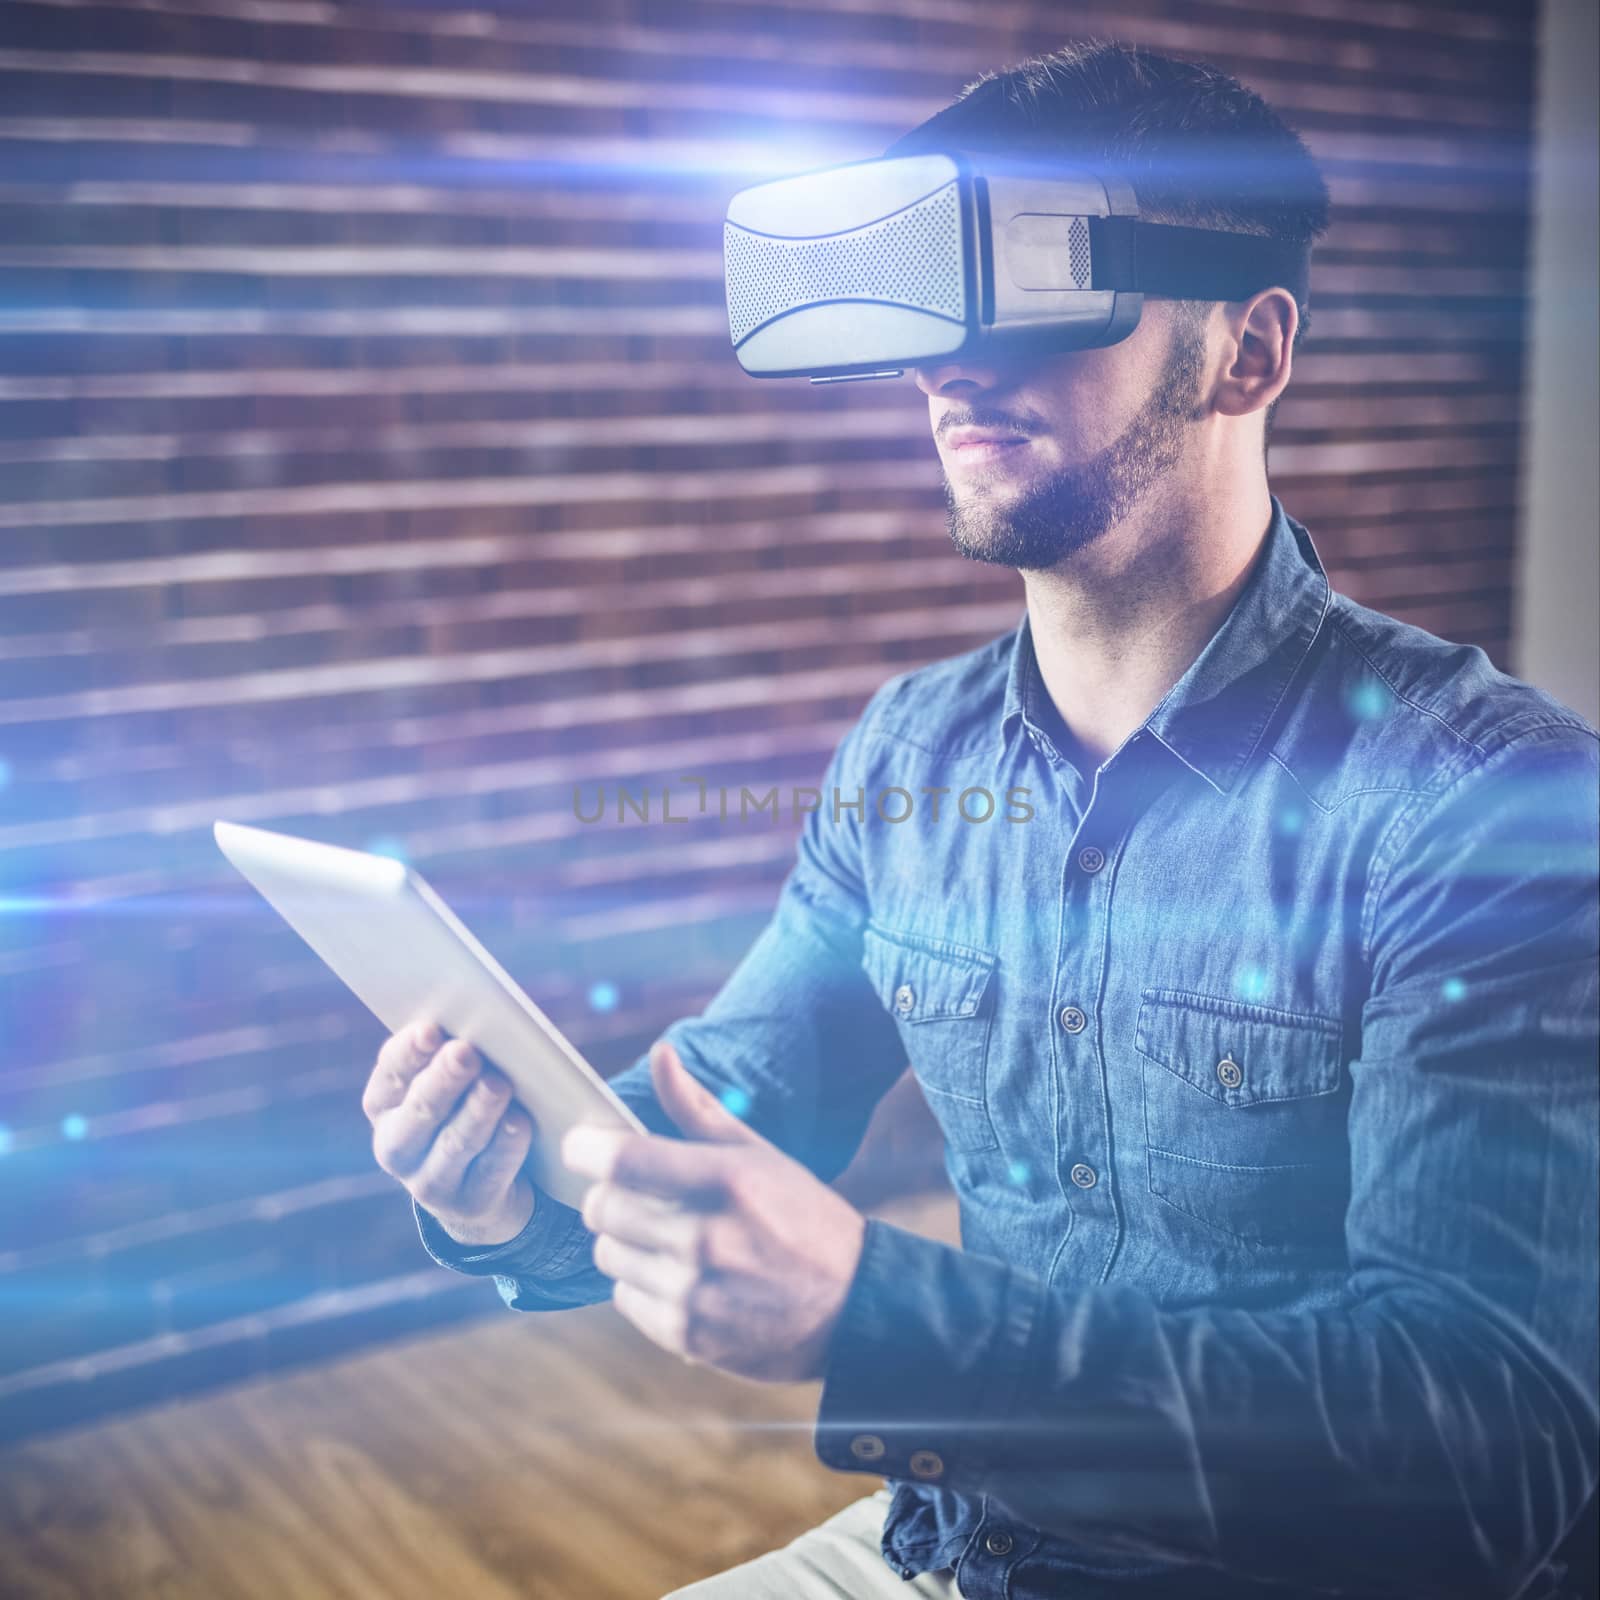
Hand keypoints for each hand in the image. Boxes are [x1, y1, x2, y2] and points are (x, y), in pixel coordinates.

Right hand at [363, 1018, 537, 1245]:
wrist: (477, 1188)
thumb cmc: (462, 1110)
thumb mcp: (447, 1084)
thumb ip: (450, 1054)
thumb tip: (480, 1021)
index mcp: (384, 1106)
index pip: (390, 1076)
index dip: (409, 1053)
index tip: (431, 1029)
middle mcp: (396, 1146)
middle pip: (420, 1110)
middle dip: (444, 1079)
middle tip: (466, 1052)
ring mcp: (429, 1182)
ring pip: (454, 1143)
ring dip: (478, 1110)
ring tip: (497, 1083)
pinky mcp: (470, 1203)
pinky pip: (489, 1171)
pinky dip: (506, 1144)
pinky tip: (519, 1121)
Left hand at [561, 1040, 866, 1382]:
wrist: (851, 1305)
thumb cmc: (801, 1217)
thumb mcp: (758, 1153)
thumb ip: (696, 1108)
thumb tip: (659, 1054)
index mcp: (724, 1180)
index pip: (619, 1160)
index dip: (585, 1147)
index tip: (582, 1143)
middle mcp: (703, 1237)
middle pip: (601, 1208)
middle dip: (609, 1194)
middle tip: (635, 1192)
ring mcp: (693, 1292)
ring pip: (607, 1255)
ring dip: (625, 1241)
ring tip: (667, 1238)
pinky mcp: (686, 1336)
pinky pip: (624, 1298)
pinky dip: (642, 1284)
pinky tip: (680, 1276)